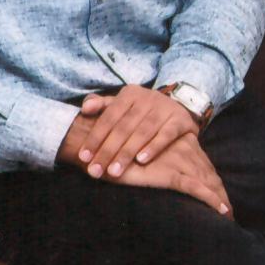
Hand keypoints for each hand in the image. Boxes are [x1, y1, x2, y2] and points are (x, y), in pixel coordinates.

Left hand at [76, 84, 199, 178]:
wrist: (179, 106)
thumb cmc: (143, 110)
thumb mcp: (123, 104)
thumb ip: (102, 106)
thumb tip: (84, 108)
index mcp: (129, 94)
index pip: (108, 117)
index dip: (95, 137)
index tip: (83, 157)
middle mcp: (147, 98)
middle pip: (123, 127)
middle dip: (107, 150)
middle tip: (96, 170)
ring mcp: (164, 108)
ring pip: (142, 132)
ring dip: (127, 153)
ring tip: (114, 171)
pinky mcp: (180, 119)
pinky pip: (165, 135)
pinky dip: (153, 148)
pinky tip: (141, 161)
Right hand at [114, 131, 232, 216]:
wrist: (102, 144)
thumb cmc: (118, 148)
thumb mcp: (138, 150)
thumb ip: (151, 155)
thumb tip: (153, 167)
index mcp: (178, 142)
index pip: (201, 162)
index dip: (211, 179)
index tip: (219, 196)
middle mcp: (183, 148)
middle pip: (208, 172)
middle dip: (219, 191)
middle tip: (229, 210)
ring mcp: (178, 160)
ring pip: (207, 181)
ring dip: (219, 198)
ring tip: (229, 215)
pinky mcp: (169, 174)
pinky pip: (196, 189)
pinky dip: (211, 200)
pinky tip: (223, 212)